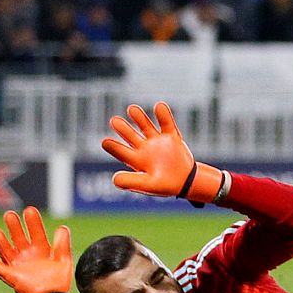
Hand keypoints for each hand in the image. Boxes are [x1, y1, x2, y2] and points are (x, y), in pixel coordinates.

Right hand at [0, 206, 73, 292]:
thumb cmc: (59, 281)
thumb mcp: (64, 260)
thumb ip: (63, 245)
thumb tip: (62, 227)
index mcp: (41, 250)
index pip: (36, 232)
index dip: (33, 222)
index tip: (29, 210)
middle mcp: (27, 255)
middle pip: (18, 237)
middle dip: (14, 226)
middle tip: (9, 214)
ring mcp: (18, 264)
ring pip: (6, 249)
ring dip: (0, 240)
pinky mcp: (11, 275)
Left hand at [102, 101, 223, 203]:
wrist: (188, 182)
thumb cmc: (166, 186)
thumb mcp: (148, 186)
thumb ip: (131, 182)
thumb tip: (114, 179)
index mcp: (136, 160)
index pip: (120, 151)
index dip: (112, 146)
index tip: (105, 142)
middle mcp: (144, 148)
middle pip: (130, 135)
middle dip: (122, 128)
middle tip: (114, 121)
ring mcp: (157, 141)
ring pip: (145, 126)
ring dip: (139, 117)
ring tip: (132, 110)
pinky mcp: (171, 137)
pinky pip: (166, 123)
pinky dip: (163, 115)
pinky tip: (158, 106)